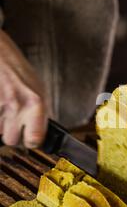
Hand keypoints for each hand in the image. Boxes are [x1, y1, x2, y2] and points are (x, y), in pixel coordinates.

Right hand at [0, 30, 47, 147]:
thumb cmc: (15, 66)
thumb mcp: (38, 87)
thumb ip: (40, 111)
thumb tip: (42, 132)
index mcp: (36, 102)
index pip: (35, 140)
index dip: (31, 140)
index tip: (30, 137)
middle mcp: (17, 104)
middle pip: (11, 140)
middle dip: (11, 133)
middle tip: (12, 120)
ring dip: (0, 124)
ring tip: (3, 107)